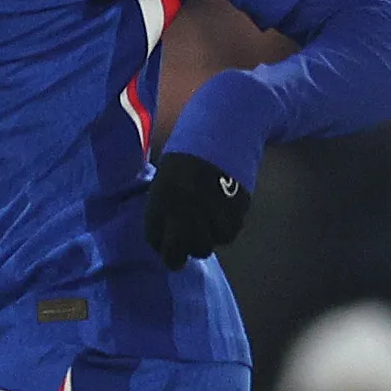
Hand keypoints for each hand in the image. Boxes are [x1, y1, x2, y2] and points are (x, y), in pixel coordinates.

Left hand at [142, 152, 249, 266]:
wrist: (219, 137)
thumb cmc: (186, 163)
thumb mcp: (163, 185)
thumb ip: (163, 215)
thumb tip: (165, 245)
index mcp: (161, 201)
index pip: (156, 243)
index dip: (163, 248)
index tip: (168, 244)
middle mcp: (184, 211)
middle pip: (182, 254)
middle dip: (183, 252)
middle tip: (189, 240)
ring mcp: (210, 213)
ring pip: (208, 246)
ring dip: (207, 238)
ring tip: (208, 221)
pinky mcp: (234, 211)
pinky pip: (228, 234)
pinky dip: (225, 228)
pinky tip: (223, 212)